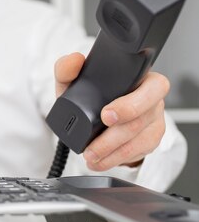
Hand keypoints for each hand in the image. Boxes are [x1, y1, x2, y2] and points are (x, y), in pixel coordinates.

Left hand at [54, 52, 169, 170]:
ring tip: (91, 156)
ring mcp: (154, 121)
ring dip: (112, 152)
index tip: (106, 115)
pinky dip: (116, 160)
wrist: (91, 112)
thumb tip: (74, 60)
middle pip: (143, 119)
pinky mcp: (150, 139)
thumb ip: (67, 68)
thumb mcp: (73, 80)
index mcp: (141, 78)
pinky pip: (139, 152)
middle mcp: (152, 99)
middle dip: (115, 136)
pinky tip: (101, 161)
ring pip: (140, 140)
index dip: (130, 104)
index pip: (151, 87)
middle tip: (93, 145)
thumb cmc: (88, 93)